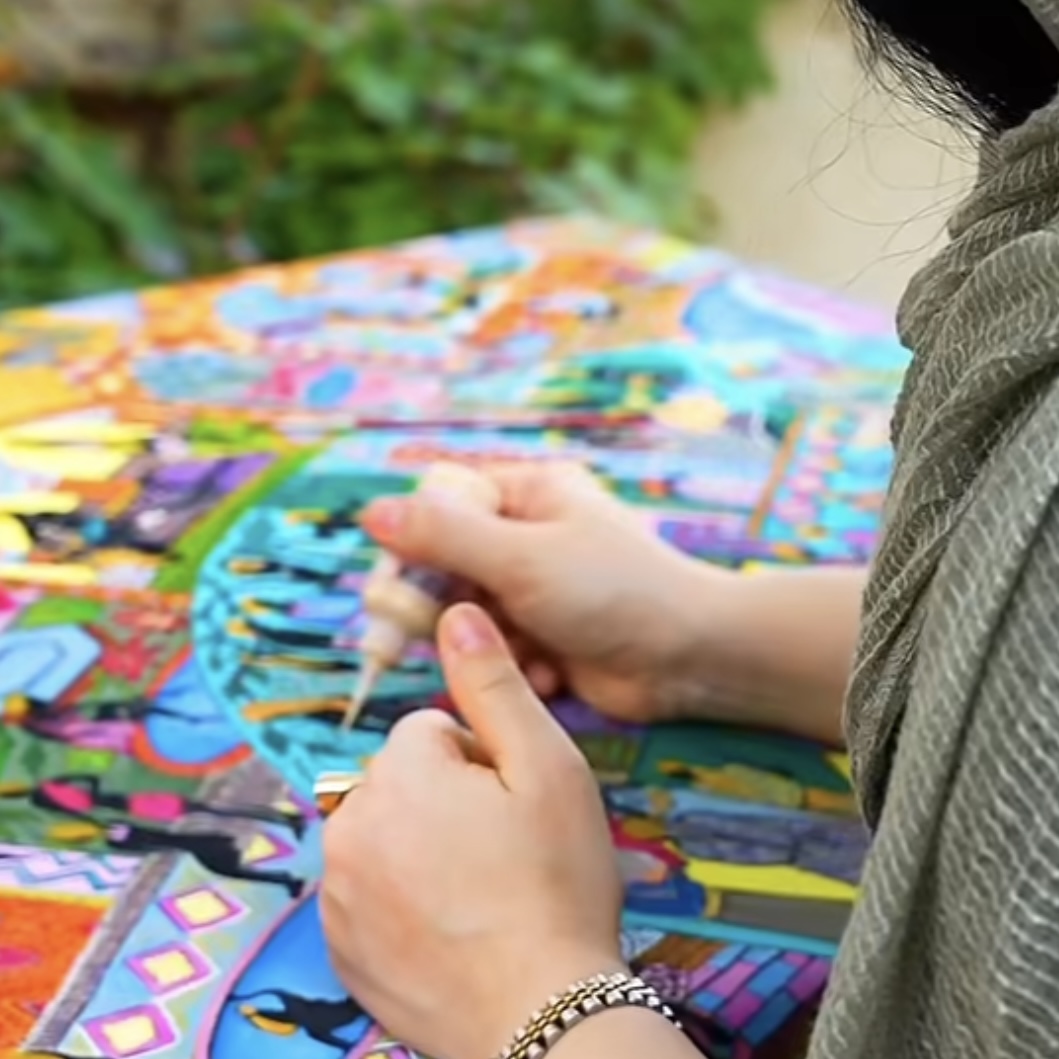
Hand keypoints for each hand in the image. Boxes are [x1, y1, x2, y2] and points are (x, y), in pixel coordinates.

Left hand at [320, 604, 624, 1058]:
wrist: (543, 1019)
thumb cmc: (556, 884)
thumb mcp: (546, 766)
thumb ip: (492, 682)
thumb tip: (456, 611)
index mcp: (398, 773)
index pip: (431, 730)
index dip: (483, 762)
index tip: (513, 807)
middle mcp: (349, 825)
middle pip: (402, 779)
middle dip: (445, 798)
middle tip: (501, 850)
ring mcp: (337, 892)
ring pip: (384, 831)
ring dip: (420, 846)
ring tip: (479, 892)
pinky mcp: (339, 947)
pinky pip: (367, 890)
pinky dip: (399, 898)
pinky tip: (449, 928)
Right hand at [360, 463, 724, 722]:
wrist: (692, 658)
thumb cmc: (611, 589)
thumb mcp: (520, 556)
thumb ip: (443, 535)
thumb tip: (371, 512)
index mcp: (525, 494)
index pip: (439, 507)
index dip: (408, 547)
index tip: (389, 589)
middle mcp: (526, 536)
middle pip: (445, 565)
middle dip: (438, 606)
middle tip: (423, 636)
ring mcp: (535, 589)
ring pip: (468, 615)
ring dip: (486, 641)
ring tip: (520, 653)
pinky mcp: (546, 637)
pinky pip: (501, 649)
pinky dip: (516, 665)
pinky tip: (550, 674)